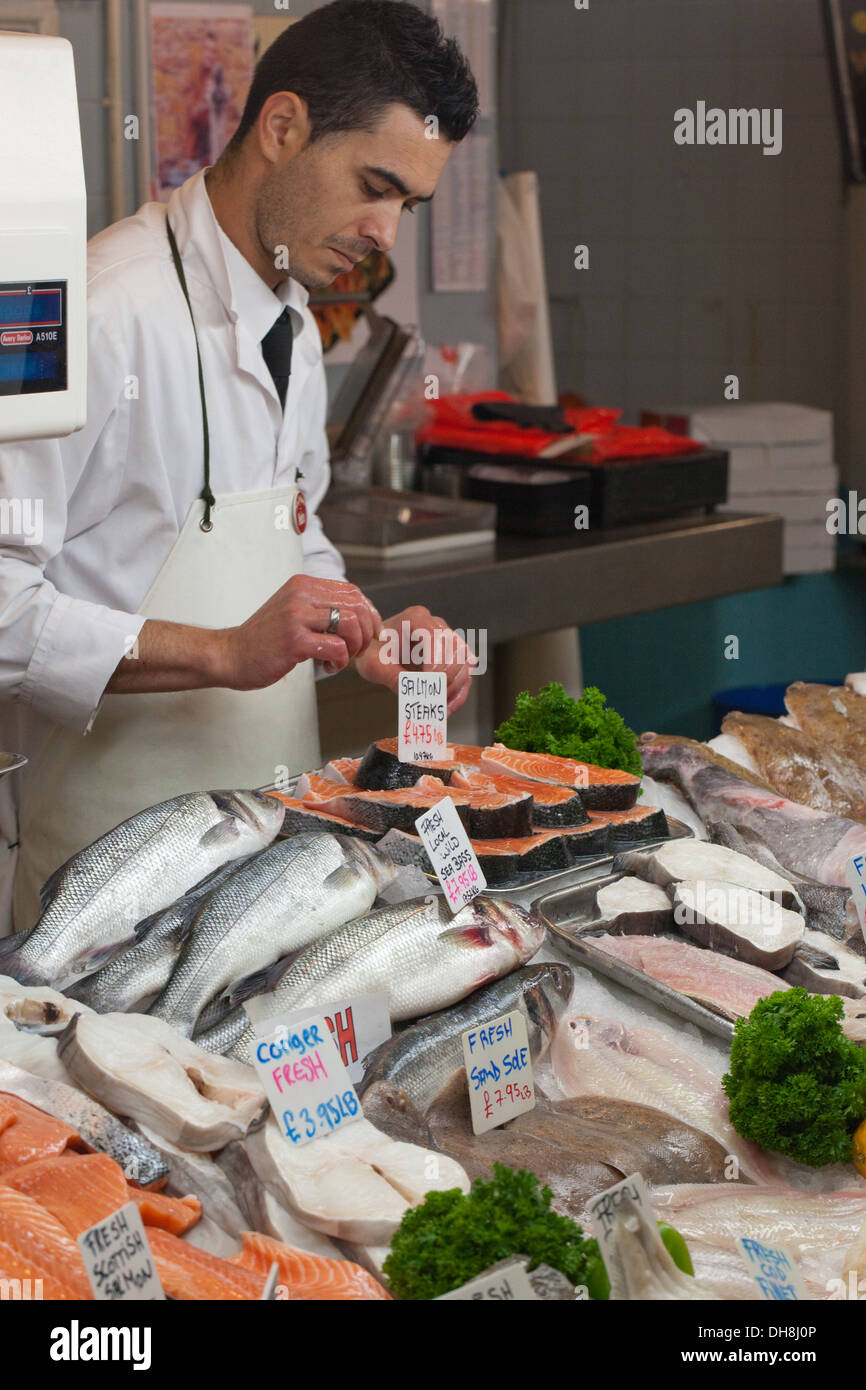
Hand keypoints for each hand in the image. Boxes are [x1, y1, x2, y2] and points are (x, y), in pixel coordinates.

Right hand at [220, 575, 381, 690]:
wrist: (231, 654)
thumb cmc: (264, 638)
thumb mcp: (293, 610)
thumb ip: (320, 607)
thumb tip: (358, 615)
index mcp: (303, 585)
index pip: (353, 591)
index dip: (368, 614)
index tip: (367, 632)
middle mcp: (301, 595)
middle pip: (357, 606)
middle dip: (365, 632)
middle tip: (356, 649)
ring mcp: (297, 616)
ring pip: (350, 624)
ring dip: (354, 646)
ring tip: (342, 657)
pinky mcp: (294, 640)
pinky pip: (336, 647)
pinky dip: (340, 661)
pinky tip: (329, 666)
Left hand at [354, 605, 477, 714]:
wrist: (376, 650)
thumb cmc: (374, 651)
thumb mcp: (374, 664)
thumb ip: (392, 678)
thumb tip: (414, 696)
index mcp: (415, 619)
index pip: (436, 636)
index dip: (437, 659)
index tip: (428, 681)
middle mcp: (436, 626)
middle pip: (455, 649)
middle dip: (445, 677)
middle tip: (431, 698)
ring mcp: (447, 641)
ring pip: (464, 663)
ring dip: (453, 688)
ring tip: (437, 707)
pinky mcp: (452, 657)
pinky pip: (464, 674)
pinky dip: (458, 693)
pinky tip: (446, 707)